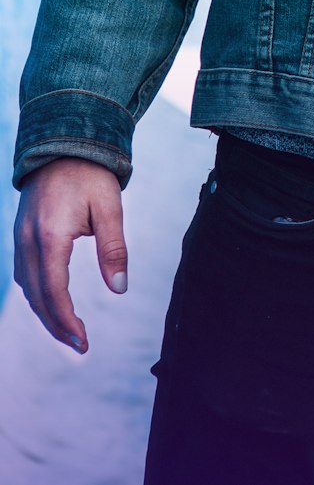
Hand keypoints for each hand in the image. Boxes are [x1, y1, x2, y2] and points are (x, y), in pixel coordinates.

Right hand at [13, 157, 128, 353]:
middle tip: (80, 344)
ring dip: (46, 312)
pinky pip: (24, 275)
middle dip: (57, 325)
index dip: (67, 321)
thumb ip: (113, 248)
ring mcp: (20, 238)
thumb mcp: (109, 208)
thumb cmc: (90, 175)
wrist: (62, 144)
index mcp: (51, 237)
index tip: (83, 342)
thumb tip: (119, 288)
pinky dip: (38, 294)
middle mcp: (28, 242)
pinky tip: (52, 302)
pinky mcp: (20, 235)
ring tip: (69, 330)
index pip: (54, 292)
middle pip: (38, 297)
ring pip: (28, 289)